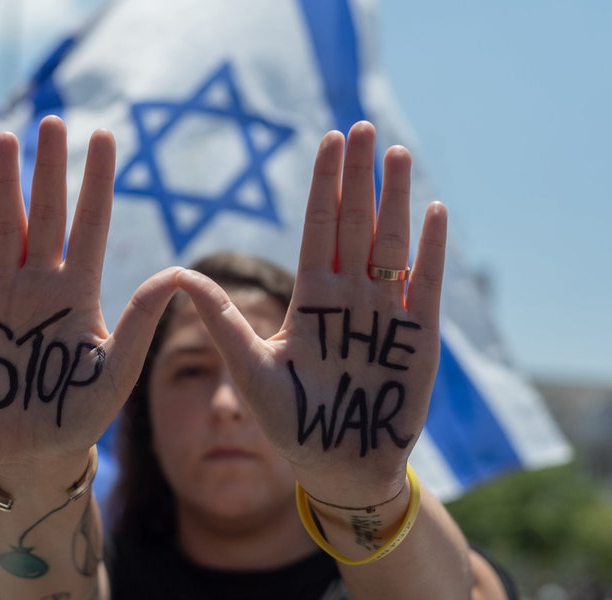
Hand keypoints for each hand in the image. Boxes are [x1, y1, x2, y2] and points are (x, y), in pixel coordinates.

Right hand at [0, 116, 178, 475]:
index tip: (106, 137)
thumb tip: (178, 273)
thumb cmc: (81, 415)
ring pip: (8, 227)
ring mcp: (8, 295)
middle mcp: (46, 283)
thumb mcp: (117, 371)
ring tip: (5, 139)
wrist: (31, 451)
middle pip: (48, 213)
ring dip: (5, 184)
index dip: (98, 181)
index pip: (92, 224)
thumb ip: (141, 322)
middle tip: (51, 119)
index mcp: (83, 292)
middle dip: (50, 167)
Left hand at [177, 121, 445, 503]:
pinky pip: (426, 286)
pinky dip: (430, 252)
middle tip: (362, 127)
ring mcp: (386, 315)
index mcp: (310, 300)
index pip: (317, 230)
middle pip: (355, 226)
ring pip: (391, 245)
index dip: (323, 186)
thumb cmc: (291, 423)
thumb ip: (220, 323)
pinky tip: (433, 213)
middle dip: (358, 178)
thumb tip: (177, 275)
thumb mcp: (249, 371)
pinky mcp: (419, 338)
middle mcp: (349, 299)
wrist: (338, 467)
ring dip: (396, 200)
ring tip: (397, 155)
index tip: (326, 141)